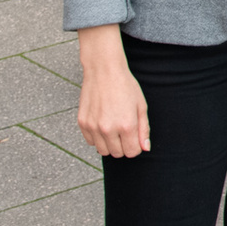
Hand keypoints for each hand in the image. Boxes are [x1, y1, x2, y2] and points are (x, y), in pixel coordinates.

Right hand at [77, 25, 149, 157]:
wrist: (104, 71)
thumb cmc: (126, 86)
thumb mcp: (141, 106)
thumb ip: (144, 130)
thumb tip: (144, 148)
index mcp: (126, 125)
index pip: (132, 152)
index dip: (135, 146)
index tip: (135, 137)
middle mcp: (108, 129)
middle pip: (117, 154)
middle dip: (123, 146)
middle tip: (125, 131)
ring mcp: (93, 127)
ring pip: (103, 151)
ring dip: (110, 144)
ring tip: (114, 128)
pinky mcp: (82, 123)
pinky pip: (91, 142)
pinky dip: (97, 138)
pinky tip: (103, 123)